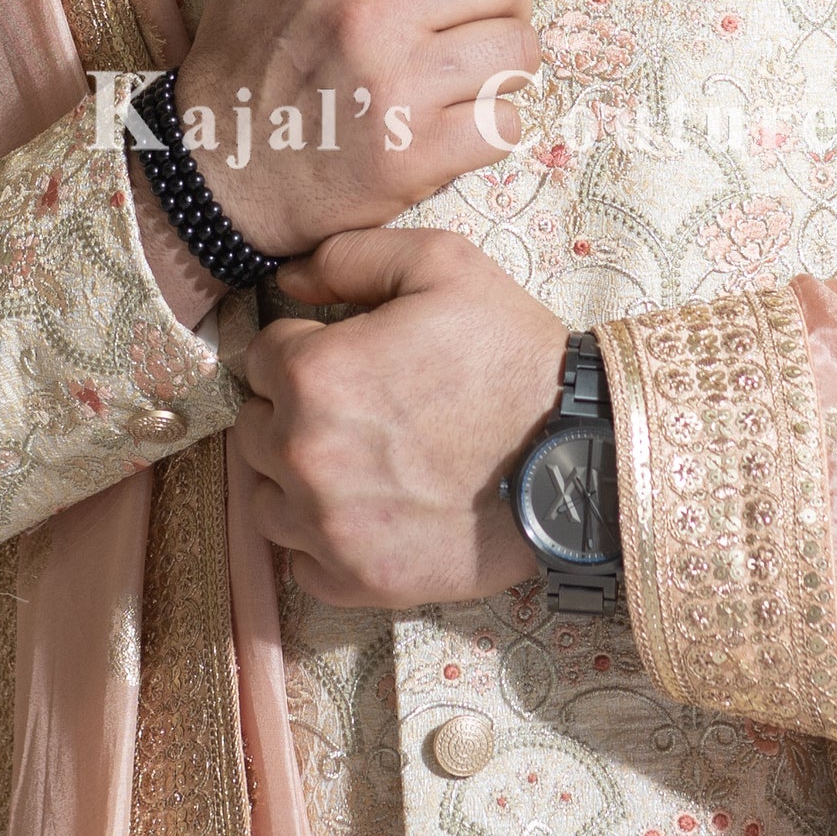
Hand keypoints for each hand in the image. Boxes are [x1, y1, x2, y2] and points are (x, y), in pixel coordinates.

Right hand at [178, 0, 536, 256]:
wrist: (214, 176)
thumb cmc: (237, 58)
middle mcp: (372, 11)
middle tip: (475, 19)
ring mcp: (399, 85)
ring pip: (518, 47)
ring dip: (504, 63)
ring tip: (469, 73)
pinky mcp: (417, 153)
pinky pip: (507, 120)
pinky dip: (494, 125)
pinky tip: (459, 125)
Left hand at [235, 228, 569, 607]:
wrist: (580, 459)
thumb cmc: (513, 356)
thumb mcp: (445, 266)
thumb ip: (351, 255)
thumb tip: (288, 279)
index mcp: (314, 373)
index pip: (261, 357)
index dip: (305, 350)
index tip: (350, 359)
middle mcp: (304, 454)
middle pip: (256, 427)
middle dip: (295, 413)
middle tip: (364, 410)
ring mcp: (326, 526)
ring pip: (267, 497)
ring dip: (300, 479)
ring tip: (367, 464)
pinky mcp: (355, 580)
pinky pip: (300, 561)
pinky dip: (324, 540)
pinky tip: (373, 512)